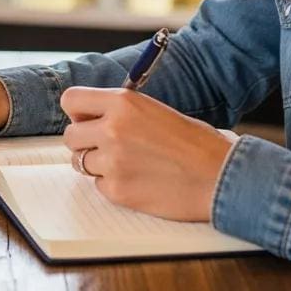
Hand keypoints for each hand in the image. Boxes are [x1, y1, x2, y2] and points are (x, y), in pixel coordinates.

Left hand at [61, 87, 233, 221]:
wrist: (220, 176)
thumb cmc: (194, 142)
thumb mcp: (152, 109)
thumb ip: (119, 110)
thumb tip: (90, 116)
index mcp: (121, 102)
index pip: (70, 100)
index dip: (78, 112)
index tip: (86, 119)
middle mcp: (111, 129)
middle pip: (71, 136)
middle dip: (85, 141)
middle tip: (106, 146)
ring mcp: (112, 162)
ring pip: (81, 162)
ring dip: (98, 164)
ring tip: (127, 164)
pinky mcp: (118, 190)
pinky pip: (98, 186)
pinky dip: (113, 185)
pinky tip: (137, 180)